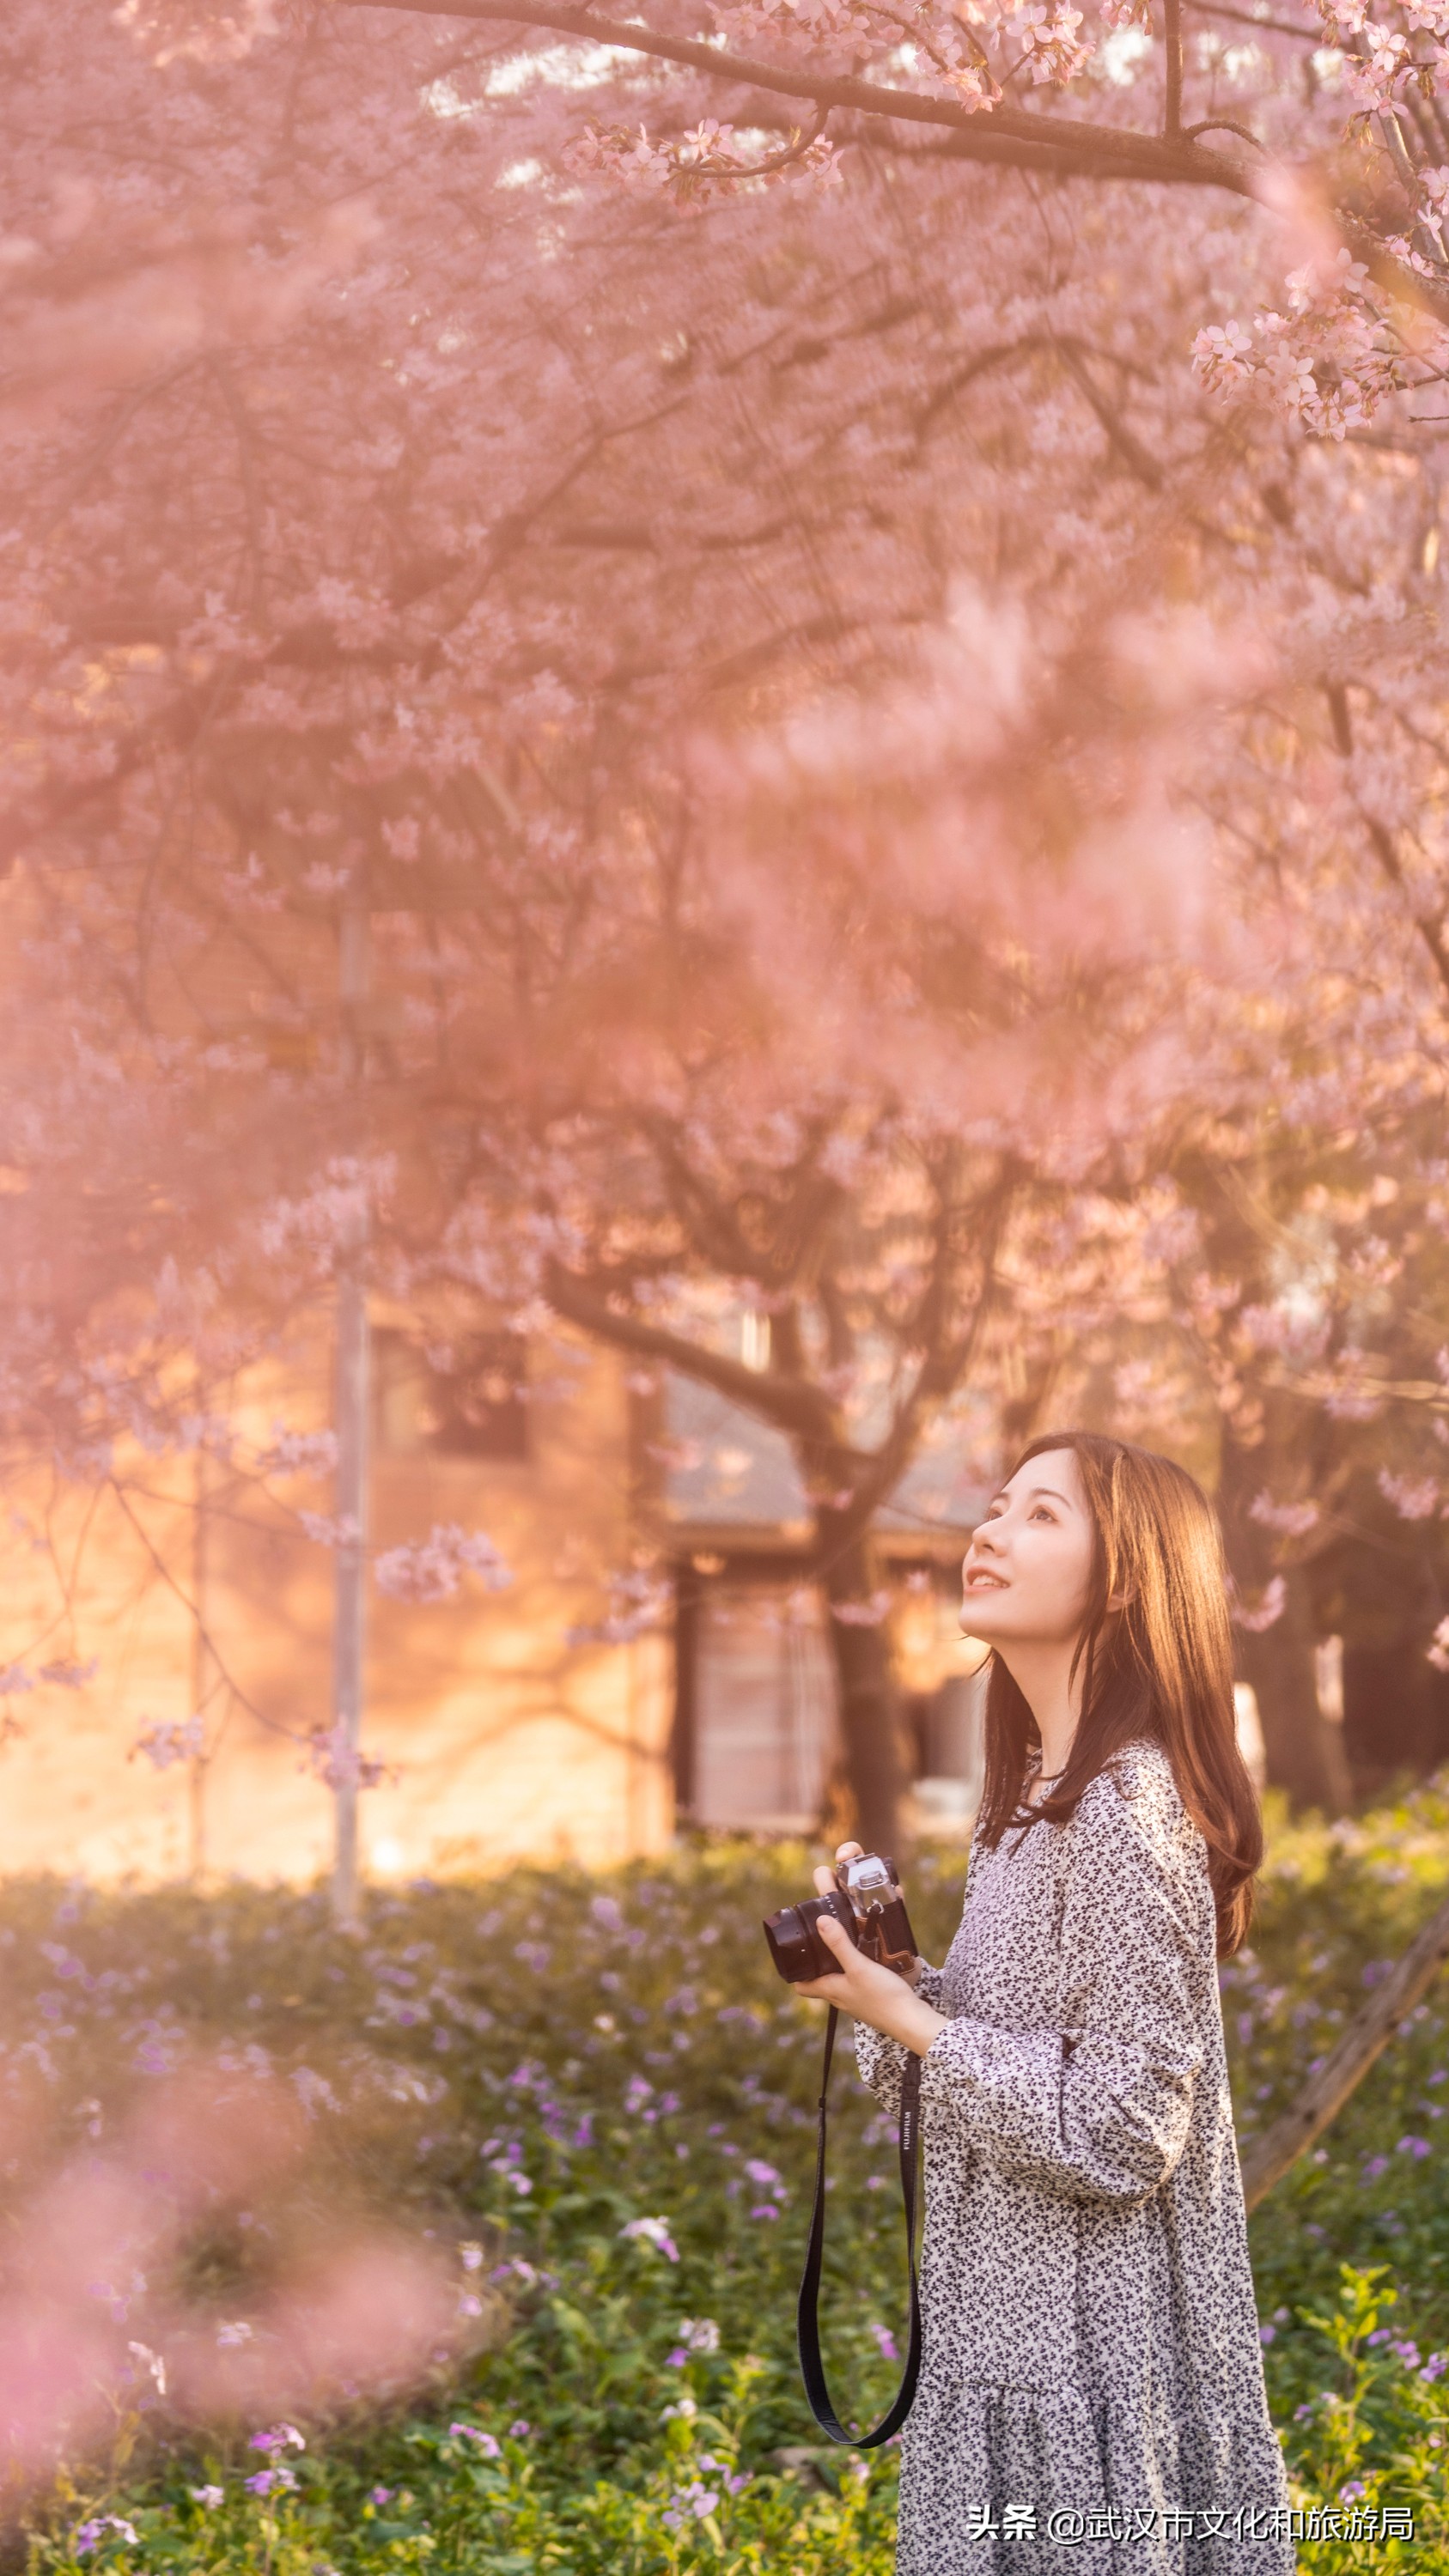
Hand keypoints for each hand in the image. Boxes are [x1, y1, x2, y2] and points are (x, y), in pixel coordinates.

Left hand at [794, 1843, 945, 2059]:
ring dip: (840, 1964)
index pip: (802, 1986)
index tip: (796, 1954)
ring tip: (846, 1943)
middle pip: (821, 1980)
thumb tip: (820, 1922)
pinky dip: (859, 1970)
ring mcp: (857, 2000)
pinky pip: (859, 1983)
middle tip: (822, 1941)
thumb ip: (839, 1945)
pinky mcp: (873, 1999)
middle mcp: (841, 1997)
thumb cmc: (883, 1998)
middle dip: (820, 1962)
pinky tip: (870, 1958)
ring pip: (841, 1980)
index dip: (795, 1972)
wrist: (911, 2020)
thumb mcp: (859, 1967)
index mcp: (831, 1990)